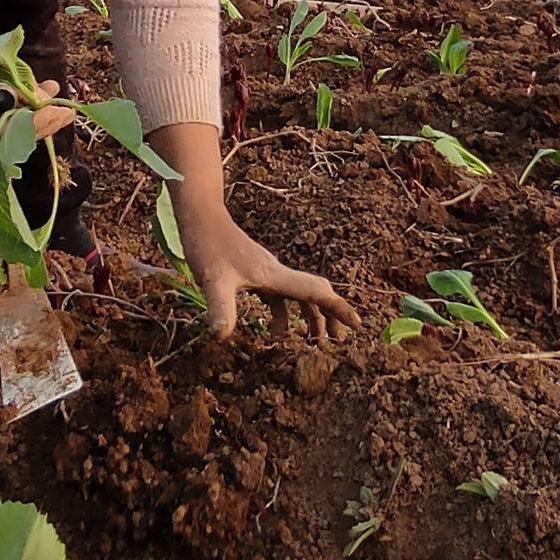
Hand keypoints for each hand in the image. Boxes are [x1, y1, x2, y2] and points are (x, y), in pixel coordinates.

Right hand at [0, 0, 70, 146]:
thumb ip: (16, 81)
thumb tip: (46, 97)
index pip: (7, 131)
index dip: (39, 124)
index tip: (64, 113)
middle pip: (6, 136)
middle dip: (36, 121)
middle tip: (64, 106)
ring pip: (0, 129)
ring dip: (25, 115)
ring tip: (47, 92)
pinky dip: (10, 109)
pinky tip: (26, 93)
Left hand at [172, 201, 355, 343]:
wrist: (202, 217)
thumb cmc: (208, 245)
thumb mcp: (213, 280)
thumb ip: (221, 307)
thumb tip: (222, 335)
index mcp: (275, 275)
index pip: (315, 292)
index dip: (338, 308)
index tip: (358, 324)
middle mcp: (277, 273)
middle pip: (315, 294)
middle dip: (330, 316)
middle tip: (340, 340)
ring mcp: (268, 273)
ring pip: (299, 296)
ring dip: (309, 317)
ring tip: (314, 342)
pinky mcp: (256, 274)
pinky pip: (280, 298)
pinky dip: (284, 315)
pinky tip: (274, 333)